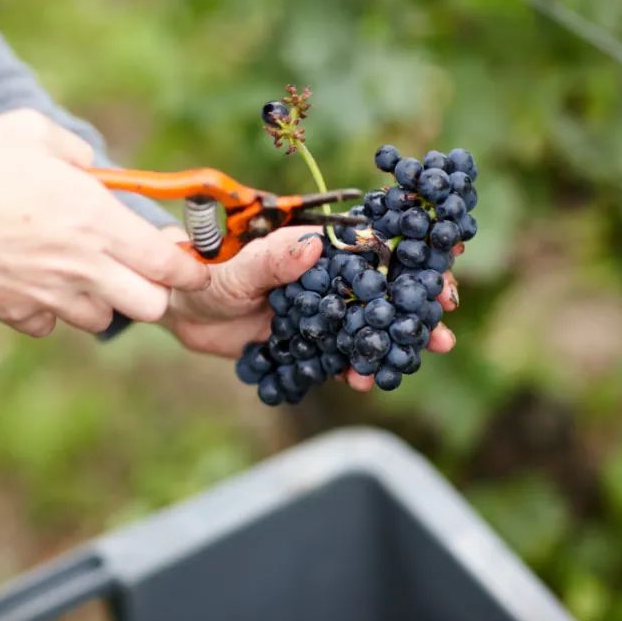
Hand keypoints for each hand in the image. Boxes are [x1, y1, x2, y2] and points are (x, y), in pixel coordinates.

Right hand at [0, 109, 209, 336]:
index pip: (169, 262)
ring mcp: (51, 297)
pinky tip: (34, 283)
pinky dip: (50, 311)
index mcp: (97, 221)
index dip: (186, 266)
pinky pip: (50, 325)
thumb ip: (76, 148)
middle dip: (151, 291)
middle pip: (151, 307)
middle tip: (133, 266)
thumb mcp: (28, 130)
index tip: (184, 259)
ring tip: (79, 272)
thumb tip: (92, 166)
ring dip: (101, 300)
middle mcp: (85, 268)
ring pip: (102, 321)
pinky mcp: (18, 315)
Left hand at [160, 226, 458, 390]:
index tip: (443, 261)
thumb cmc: (200, 273)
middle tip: (441, 328)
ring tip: (410, 358)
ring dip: (391, 340)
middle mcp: (325, 274)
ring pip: (366, 323)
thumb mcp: (232, 267)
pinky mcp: (308, 341)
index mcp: (315, 243)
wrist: (177, 310)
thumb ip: (269, 259)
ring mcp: (320, 309)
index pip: (374, 241)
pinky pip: (338, 354)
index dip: (412, 251)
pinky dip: (354, 366)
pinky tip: (367, 378)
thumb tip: (313, 246)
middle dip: (415, 306)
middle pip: (382, 286)